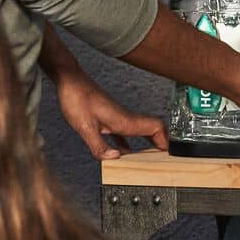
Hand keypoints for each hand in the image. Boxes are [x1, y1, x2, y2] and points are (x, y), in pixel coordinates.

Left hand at [51, 64, 166, 159]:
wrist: (68, 80)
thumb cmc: (76, 98)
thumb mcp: (85, 126)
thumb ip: (99, 146)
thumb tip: (116, 159)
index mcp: (124, 120)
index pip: (156, 128)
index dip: (166, 141)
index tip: (171, 154)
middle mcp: (125, 118)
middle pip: (152, 130)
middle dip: (161, 144)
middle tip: (165, 159)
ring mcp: (117, 117)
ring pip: (139, 131)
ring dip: (146, 144)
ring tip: (148, 159)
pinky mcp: (106, 118)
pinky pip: (123, 132)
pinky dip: (127, 144)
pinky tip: (122, 152)